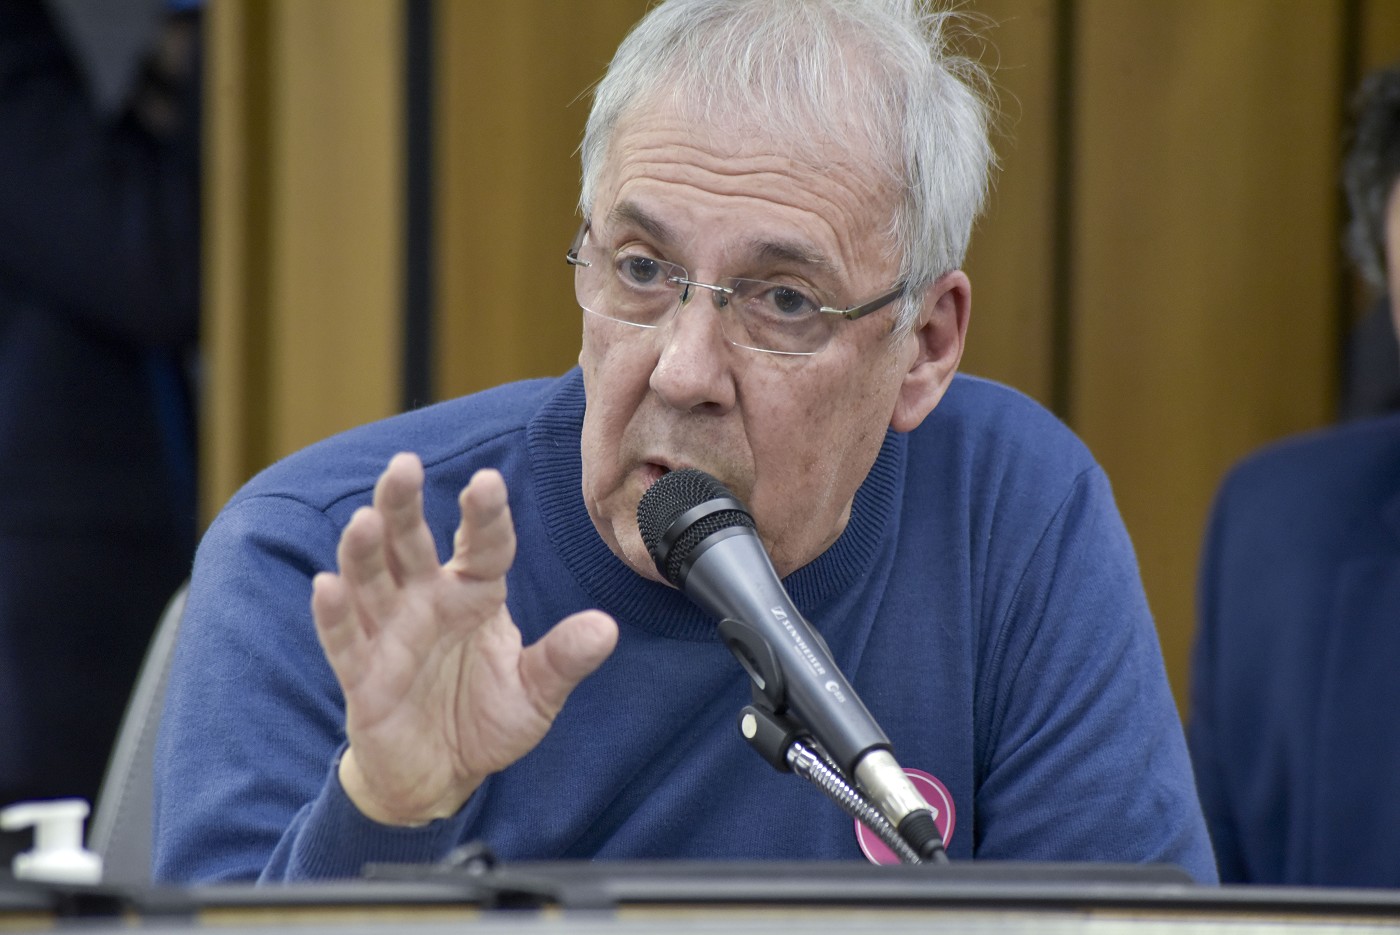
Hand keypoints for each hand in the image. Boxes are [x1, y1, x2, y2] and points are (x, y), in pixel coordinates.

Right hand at [311, 452, 617, 825]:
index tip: (487, 482)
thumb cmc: (485, 719)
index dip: (484, 516)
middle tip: (404, 465)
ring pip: (371, 581)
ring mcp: (391, 634)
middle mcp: (427, 602)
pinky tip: (326, 586)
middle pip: (411, 544)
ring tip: (364, 520)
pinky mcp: (363, 675)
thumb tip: (606, 629)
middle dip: (404, 504)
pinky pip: (345, 640)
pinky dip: (335, 614)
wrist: (441, 776)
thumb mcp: (536, 693)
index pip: (482, 546)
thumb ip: (563, 659)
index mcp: (473, 594)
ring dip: (364, 551)